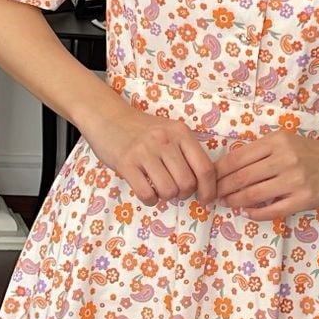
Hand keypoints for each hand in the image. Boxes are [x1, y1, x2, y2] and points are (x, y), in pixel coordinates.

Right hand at [77, 90, 217, 207]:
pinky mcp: (126, 163)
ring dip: (167, 197)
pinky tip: (148, 193)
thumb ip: (187, 152)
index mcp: (181, 132)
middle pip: (187, 182)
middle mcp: (164, 140)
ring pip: (168, 190)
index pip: (204, 167)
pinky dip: (150, 200)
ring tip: (160, 189)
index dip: (209, 189)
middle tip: (176, 191)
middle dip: (184, 194)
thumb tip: (203, 183)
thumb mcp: (170, 132)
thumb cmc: (143, 130)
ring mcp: (144, 151)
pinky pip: (146, 194)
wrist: (108, 118)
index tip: (205, 199)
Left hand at [215, 130, 318, 218]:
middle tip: (214, 195)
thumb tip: (231, 168)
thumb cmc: (315, 154)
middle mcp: (285, 158)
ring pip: (253, 194)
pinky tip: (248, 212)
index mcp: (277, 141)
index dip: (220, 171)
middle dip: (223, 188)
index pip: (238, 157)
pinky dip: (255, 213)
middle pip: (242, 177)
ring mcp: (294, 180)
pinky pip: (272, 210)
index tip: (210, 179)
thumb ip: (263, 152)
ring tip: (228, 203)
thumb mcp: (288, 142)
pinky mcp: (304, 199)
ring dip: (236, 201)